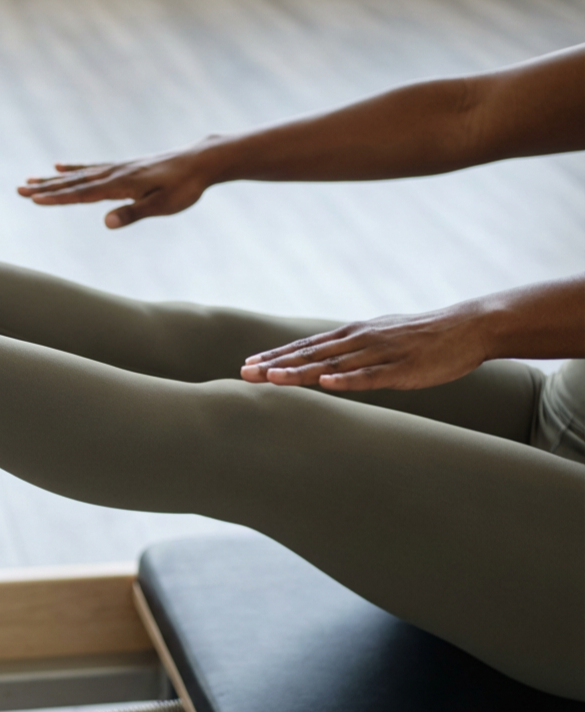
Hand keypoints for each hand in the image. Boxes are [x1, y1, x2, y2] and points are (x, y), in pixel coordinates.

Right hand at [17, 143, 217, 228]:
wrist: (200, 161)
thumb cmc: (184, 187)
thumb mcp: (162, 205)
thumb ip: (133, 213)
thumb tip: (105, 222)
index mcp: (121, 185)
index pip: (82, 194)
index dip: (57, 198)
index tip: (33, 200)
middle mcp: (114, 173)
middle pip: (73, 183)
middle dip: (45, 188)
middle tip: (18, 190)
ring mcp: (117, 168)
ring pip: (78, 175)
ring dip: (52, 180)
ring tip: (30, 180)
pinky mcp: (123, 166)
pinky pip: (91, 167)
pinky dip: (73, 168)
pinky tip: (60, 167)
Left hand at [240, 302, 493, 391]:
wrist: (467, 327)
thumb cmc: (421, 336)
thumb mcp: (379, 336)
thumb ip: (351, 349)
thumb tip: (325, 362)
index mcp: (352, 334)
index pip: (305, 346)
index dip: (276, 356)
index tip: (248, 364)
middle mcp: (359, 340)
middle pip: (310, 354)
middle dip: (275, 364)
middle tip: (244, 373)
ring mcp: (379, 354)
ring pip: (332, 365)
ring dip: (300, 371)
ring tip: (271, 378)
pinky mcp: (401, 369)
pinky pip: (370, 376)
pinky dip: (347, 380)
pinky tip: (326, 384)